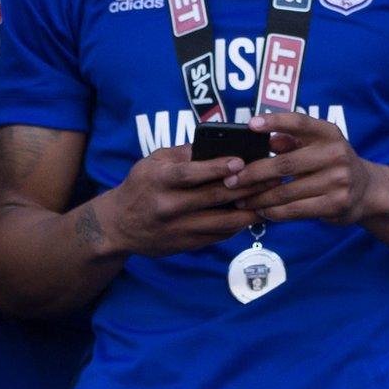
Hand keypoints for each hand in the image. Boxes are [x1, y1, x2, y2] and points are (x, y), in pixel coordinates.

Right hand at [92, 146, 254, 257]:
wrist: (118, 226)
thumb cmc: (139, 187)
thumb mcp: (151, 163)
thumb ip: (182, 154)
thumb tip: (216, 144)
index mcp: (157, 181)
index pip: (190, 174)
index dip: (216, 168)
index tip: (240, 161)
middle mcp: (168, 206)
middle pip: (214, 196)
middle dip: (246, 186)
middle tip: (271, 177)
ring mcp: (179, 228)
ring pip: (224, 220)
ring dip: (250, 209)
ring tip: (270, 198)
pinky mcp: (187, 244)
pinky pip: (221, 234)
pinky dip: (240, 224)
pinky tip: (253, 213)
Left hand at [228, 112, 380, 224]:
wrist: (367, 190)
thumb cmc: (329, 162)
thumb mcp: (315, 145)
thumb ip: (290, 140)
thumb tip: (266, 138)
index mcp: (328, 133)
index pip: (300, 122)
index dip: (275, 122)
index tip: (250, 124)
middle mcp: (336, 154)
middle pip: (284, 164)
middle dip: (252, 174)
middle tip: (230, 180)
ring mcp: (339, 181)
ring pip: (286, 191)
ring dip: (258, 197)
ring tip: (239, 199)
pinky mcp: (337, 204)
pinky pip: (296, 209)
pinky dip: (274, 211)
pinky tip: (260, 210)